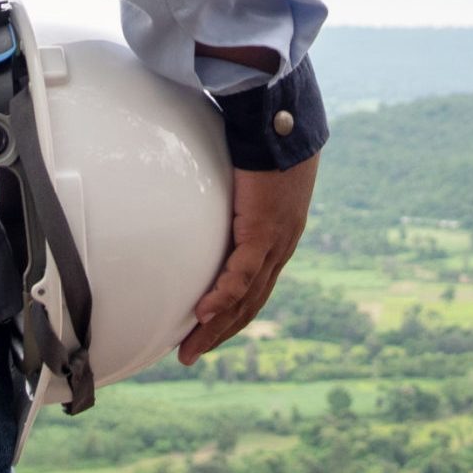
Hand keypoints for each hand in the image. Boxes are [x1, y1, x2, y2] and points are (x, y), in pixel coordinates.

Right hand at [178, 152, 319, 364]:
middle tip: (190, 353)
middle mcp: (280, 246)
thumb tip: (195, 186)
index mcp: (277, 237)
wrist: (282, 119)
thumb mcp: (243, 175)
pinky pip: (242, 272)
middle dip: (219, 332)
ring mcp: (275, 241)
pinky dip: (223, 296)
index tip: (205, 330)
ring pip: (246, 297)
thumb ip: (226, 192)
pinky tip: (203, 314)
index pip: (254, 287)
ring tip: (190, 348)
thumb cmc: (261, 138)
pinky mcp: (264, 229)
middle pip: (249, 303)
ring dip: (216, 326)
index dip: (230, 313)